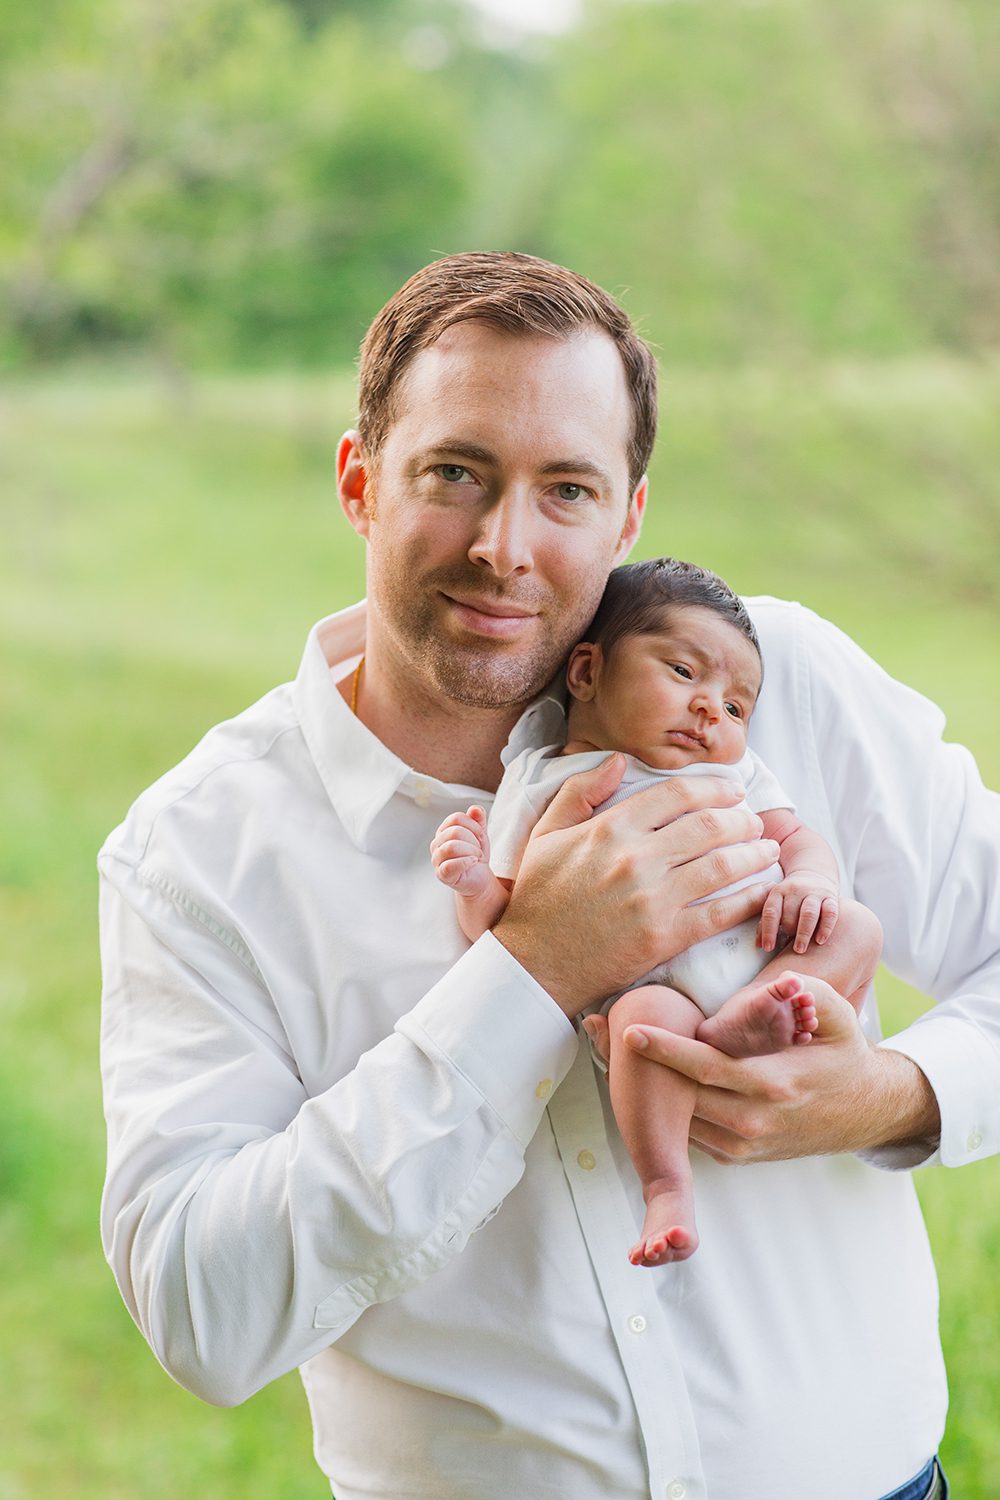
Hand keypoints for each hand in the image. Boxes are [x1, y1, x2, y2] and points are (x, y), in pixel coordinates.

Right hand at [430, 806, 492, 896]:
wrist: (479, 878)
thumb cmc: (476, 855)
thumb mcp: (481, 834)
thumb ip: (479, 820)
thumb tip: (475, 809)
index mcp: (444, 831)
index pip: (456, 818)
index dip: (473, 825)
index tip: (481, 836)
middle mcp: (436, 843)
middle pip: (454, 831)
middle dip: (473, 840)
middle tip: (479, 849)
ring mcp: (437, 859)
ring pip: (452, 847)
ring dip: (471, 851)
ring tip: (477, 857)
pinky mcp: (441, 874)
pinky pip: (450, 865)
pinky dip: (467, 862)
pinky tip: (474, 862)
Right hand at [492, 753, 780, 1017]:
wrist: (535, 963)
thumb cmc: (539, 898)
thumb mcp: (546, 834)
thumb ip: (580, 792)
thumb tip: (618, 761)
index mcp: (611, 828)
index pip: (677, 794)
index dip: (713, 787)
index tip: (733, 790)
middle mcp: (637, 858)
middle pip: (709, 826)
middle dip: (742, 820)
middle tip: (754, 821)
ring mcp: (654, 899)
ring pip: (723, 866)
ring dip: (754, 854)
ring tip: (768, 850)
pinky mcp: (665, 937)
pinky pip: (720, 913)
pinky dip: (748, 899)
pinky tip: (763, 891)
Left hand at [614, 976, 940, 1161]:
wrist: (863, 1112)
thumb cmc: (843, 1055)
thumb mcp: (840, 1018)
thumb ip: (811, 993)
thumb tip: (784, 979)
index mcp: (774, 1086)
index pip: (708, 1068)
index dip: (666, 1051)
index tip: (630, 1032)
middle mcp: (754, 1122)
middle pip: (681, 1097)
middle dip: (640, 1068)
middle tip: (603, 1030)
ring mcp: (744, 1145)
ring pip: (679, 1120)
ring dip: (646, 1090)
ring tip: (612, 1049)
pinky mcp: (737, 1155)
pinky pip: (690, 1133)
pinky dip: (665, 1109)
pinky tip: (645, 1078)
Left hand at [759, 872, 839, 953]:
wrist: (814, 874)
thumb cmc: (791, 898)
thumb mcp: (776, 904)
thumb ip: (766, 922)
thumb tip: (759, 945)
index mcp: (778, 892)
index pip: (771, 912)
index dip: (768, 931)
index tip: (767, 948)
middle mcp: (795, 890)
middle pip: (790, 913)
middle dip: (788, 931)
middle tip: (788, 946)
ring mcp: (814, 893)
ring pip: (809, 913)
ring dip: (804, 933)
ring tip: (800, 949)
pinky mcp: (831, 898)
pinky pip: (830, 913)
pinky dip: (825, 928)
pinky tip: (820, 941)